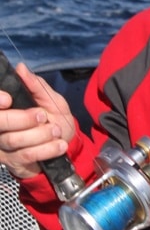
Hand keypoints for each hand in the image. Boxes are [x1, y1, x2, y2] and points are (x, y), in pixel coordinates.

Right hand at [0, 63, 74, 178]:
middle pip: (1, 122)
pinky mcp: (13, 162)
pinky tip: (59, 145)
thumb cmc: (54, 117)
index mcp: (6, 108)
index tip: (8, 99)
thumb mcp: (50, 99)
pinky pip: (26, 156)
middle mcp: (0, 126)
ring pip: (14, 140)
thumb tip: (21, 68)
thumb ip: (36, 85)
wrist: (64, 143)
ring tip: (56, 130)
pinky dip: (46, 149)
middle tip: (43, 116)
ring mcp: (3, 146)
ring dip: (40, 135)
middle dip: (24, 119)